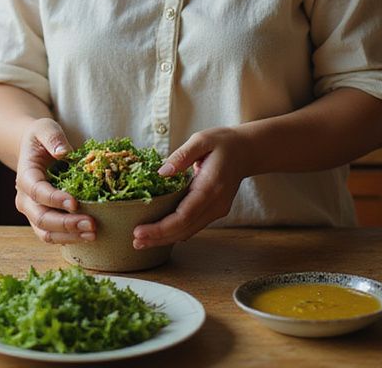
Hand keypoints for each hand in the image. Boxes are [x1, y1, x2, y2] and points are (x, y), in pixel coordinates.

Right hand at [13, 118, 95, 244]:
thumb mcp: (46, 128)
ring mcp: (32, 211)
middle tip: (92, 224)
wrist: (34, 151)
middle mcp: (25, 198)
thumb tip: (63, 152)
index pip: (37, 191)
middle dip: (66, 224)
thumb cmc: (42, 138)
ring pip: (45, 232)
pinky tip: (88, 236)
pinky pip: (52, 235)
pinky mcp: (42, 220)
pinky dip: (69, 238)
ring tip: (93, 234)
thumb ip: (53, 137)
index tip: (75, 202)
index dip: (54, 199)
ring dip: (69, 236)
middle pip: (41, 217)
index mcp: (25, 176)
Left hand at [132, 126, 253, 249]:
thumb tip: (162, 172)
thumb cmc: (222, 143)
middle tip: (135, 242)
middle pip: (185, 229)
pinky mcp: (215, 211)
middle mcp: (216, 203)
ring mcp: (218, 209)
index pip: (184, 215)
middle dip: (159, 238)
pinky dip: (176, 232)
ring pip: (189, 231)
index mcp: (211, 186)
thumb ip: (181, 155)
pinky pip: (193, 226)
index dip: (161, 228)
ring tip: (141, 241)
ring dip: (165, 239)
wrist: (246, 151)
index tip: (139, 231)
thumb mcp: (201, 140)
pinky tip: (159, 234)